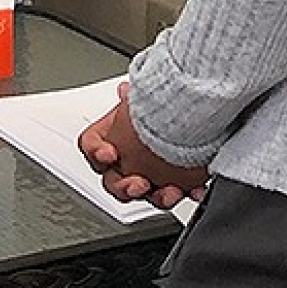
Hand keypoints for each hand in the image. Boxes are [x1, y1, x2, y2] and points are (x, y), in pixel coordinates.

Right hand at [78, 82, 207, 209]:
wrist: (194, 116)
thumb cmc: (160, 109)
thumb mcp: (144, 99)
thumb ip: (133, 99)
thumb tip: (125, 90)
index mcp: (109, 137)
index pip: (90, 146)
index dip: (95, 151)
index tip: (109, 153)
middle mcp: (124, 161)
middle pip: (113, 181)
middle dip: (125, 187)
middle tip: (139, 184)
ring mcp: (147, 176)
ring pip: (146, 195)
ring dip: (157, 197)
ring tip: (170, 192)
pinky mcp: (171, 186)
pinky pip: (176, 195)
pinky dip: (187, 194)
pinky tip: (197, 190)